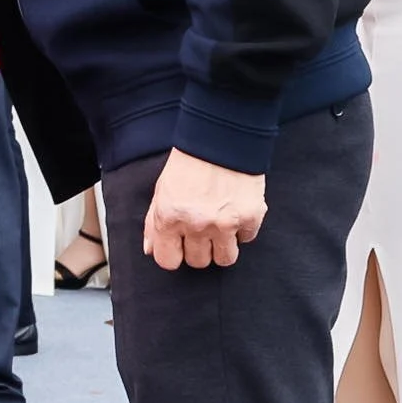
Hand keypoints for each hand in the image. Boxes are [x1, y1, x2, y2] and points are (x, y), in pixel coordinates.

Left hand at [143, 149, 266, 268]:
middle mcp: (196, 225)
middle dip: (199, 249)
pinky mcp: (251, 217)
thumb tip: (150, 249)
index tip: (179, 245)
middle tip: (201, 230)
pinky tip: (236, 211)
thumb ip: (153, 222)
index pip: (168, 261)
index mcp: (169, 218)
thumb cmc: (188, 164)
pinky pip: (247, 239)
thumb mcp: (162, 190)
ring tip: (220, 227)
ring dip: (223, 246)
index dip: (173, 254)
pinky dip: (242, 230)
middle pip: (198, 262)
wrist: (221, 139)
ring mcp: (226, 224)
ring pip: (226, 259)